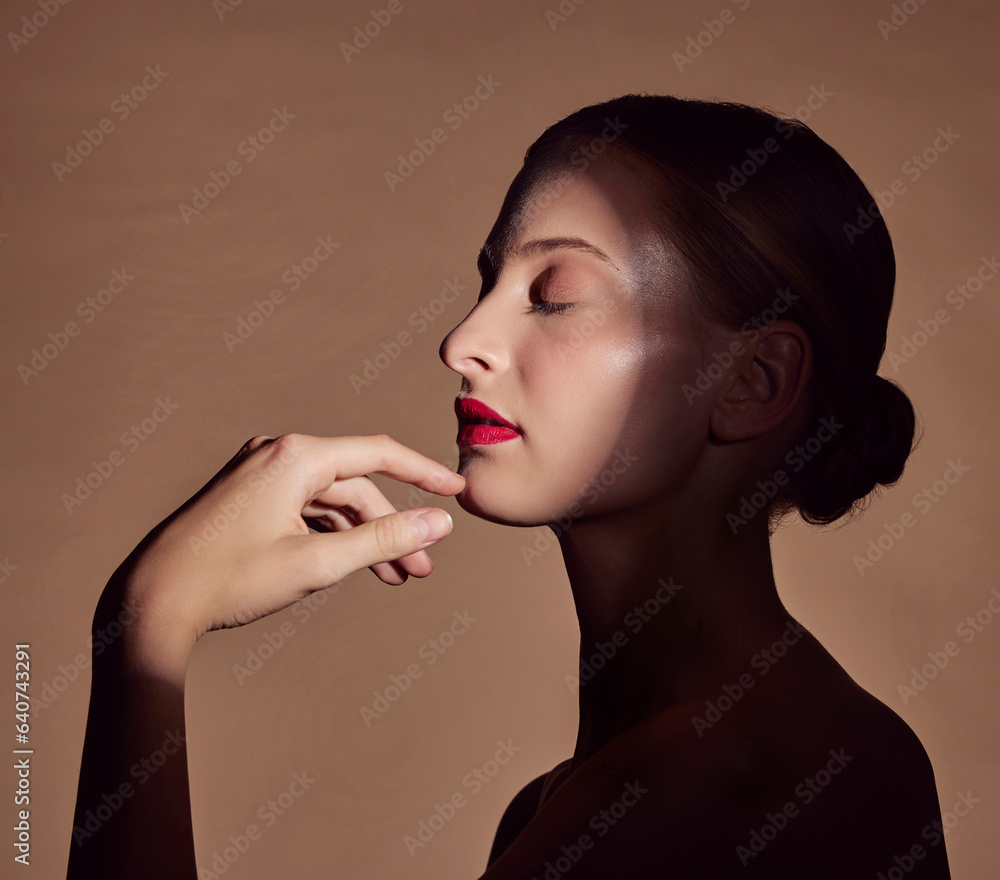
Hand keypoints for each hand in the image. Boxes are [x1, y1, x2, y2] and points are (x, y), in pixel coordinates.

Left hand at [112, 433, 465, 659]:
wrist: (152, 602)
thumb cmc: (230, 581)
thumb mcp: (317, 563)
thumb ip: (384, 540)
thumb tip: (439, 522)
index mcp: (295, 457)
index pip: (379, 454)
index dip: (424, 473)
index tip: (457, 491)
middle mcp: (277, 454)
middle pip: (355, 486)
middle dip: (392, 529)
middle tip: (422, 568)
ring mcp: (259, 474)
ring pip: (331, 502)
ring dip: (363, 538)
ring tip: (394, 579)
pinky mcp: (249, 497)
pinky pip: (305, 509)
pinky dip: (332, 536)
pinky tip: (349, 567)